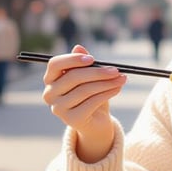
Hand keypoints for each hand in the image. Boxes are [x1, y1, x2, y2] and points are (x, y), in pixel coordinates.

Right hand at [41, 44, 126, 162]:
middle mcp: (50, 94)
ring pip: (84, 90)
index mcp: (50, 80)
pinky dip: (107, 94)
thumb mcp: (88, 77)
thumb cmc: (90, 95)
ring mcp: (59, 108)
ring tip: (121, 79)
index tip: (93, 59)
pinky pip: (91, 103)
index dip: (73, 59)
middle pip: (73, 77)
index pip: (55, 64)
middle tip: (116, 70)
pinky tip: (117, 88)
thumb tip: (79, 47)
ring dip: (106, 83)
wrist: (95, 122)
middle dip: (98, 72)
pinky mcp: (71, 120)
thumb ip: (83, 63)